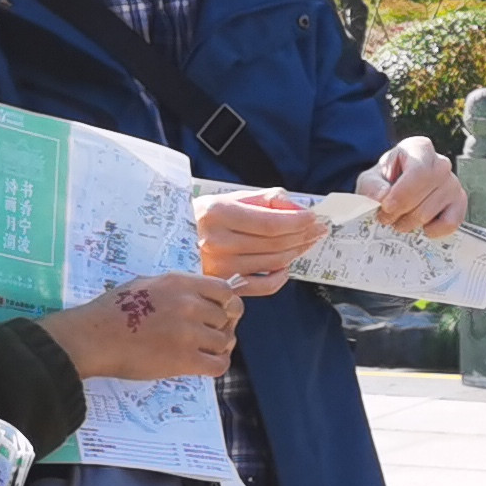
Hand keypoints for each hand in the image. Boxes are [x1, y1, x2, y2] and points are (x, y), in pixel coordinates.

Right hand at [46, 272, 241, 380]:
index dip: (227, 303)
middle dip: (221, 327)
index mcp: (180, 283)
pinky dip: (217, 366)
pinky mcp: (184, 359)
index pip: (226, 290)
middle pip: (229, 317)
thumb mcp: (146, 285)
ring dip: (217, 348)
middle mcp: (189, 304)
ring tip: (202, 350)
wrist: (93, 338)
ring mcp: (188, 332)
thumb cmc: (112, 312)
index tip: (219, 312)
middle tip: (208, 335)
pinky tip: (204, 365)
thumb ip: (177, 289)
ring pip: (225, 341)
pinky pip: (219, 365)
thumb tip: (201, 296)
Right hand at [193, 190, 330, 294]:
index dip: (297, 222)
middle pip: (275, 243)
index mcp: (218, 214)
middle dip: (303, 235)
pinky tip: (286, 266)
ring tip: (307, 242)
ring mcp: (221, 266)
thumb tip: (293, 205)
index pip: (270, 222)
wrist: (166, 242)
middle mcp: (219, 241)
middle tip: (319, 229)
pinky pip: (262, 286)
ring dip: (296, 252)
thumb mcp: (223, 199)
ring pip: (272, 262)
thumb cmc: (199, 217)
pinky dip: (280, 277)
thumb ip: (260, 200)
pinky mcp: (223, 284)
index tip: (313, 217)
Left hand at [364, 137, 464, 238]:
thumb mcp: (370, 180)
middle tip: (386, 217)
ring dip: (410, 223)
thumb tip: (384, 195)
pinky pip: (450, 223)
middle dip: (401, 212)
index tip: (386, 207)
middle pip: (424, 195)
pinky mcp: (459, 202)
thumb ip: (372, 186)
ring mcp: (453, 183)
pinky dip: (432, 230)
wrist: (396, 190)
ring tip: (399, 219)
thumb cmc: (384, 182)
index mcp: (420, 148)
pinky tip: (421, 225)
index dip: (402, 194)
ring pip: (430, 213)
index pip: (419, 172)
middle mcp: (441, 163)